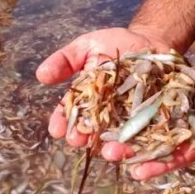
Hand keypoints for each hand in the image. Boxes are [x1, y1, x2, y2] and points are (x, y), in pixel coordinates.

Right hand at [37, 27, 169, 150]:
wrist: (152, 41)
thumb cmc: (116, 44)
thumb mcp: (87, 47)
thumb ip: (65, 60)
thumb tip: (41, 75)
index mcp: (86, 100)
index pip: (70, 114)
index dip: (62, 122)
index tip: (56, 130)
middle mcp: (106, 114)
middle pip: (94, 131)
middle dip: (85, 137)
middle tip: (78, 141)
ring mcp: (129, 119)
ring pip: (120, 138)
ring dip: (114, 148)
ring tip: (109, 152)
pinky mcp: (153, 120)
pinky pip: (149, 136)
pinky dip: (146, 146)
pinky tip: (142, 152)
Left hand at [118, 61, 194, 179]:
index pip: (177, 156)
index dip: (159, 165)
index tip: (138, 173)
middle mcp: (184, 129)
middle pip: (155, 141)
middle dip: (133, 149)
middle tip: (109, 152)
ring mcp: (177, 109)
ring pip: (149, 120)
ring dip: (128, 126)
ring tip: (104, 132)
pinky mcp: (173, 89)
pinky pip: (153, 95)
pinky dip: (135, 100)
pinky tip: (115, 103)